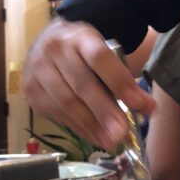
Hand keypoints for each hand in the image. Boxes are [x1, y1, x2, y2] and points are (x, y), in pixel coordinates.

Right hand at [23, 18, 154, 152]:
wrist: (47, 41)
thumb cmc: (83, 50)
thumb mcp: (104, 51)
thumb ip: (123, 77)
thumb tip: (147, 108)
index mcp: (80, 37)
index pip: (101, 59)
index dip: (121, 83)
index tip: (141, 105)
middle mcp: (56, 51)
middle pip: (82, 84)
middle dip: (105, 111)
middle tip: (123, 133)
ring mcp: (39, 70)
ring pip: (67, 103)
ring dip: (92, 126)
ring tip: (112, 142)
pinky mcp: (31, 91)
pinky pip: (58, 114)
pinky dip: (80, 129)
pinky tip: (96, 138)